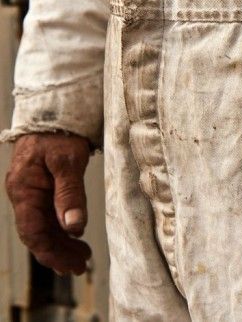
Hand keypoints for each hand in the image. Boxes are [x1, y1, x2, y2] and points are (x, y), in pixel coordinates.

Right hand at [5, 133, 91, 274]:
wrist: (54, 111)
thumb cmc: (59, 134)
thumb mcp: (68, 162)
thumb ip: (70, 194)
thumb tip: (73, 227)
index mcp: (24, 190)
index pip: (33, 231)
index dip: (51, 251)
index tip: (70, 265)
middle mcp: (23, 195)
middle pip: (37, 233)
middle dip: (57, 253)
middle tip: (79, 267)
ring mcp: (31, 192)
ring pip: (43, 226)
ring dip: (60, 243)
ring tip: (81, 257)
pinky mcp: (42, 188)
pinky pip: (47, 216)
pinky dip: (60, 229)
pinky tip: (73, 238)